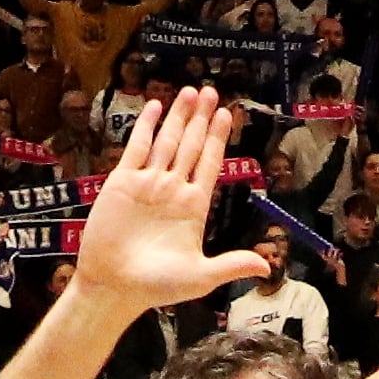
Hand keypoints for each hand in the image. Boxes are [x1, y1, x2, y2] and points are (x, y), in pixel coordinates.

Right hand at [69, 82, 268, 319]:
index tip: (227, 115)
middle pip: (192, 145)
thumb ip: (231, 265)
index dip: (219, 138)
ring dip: (178, 116)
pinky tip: (156, 106)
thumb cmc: (156, 287)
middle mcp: (173, 190)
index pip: (210, 163)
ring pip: (167, 141)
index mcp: (194, 206)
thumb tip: (265, 268)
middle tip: (211, 91)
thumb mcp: (200, 277)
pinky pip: (137, 147)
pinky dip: (146, 126)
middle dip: (202, 118)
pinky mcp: (122, 182)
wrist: (113, 287)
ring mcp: (148, 183)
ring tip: (190, 91)